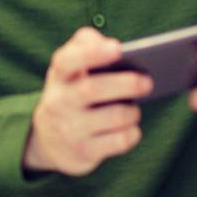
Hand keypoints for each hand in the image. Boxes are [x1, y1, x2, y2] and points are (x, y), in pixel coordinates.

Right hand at [23, 27, 152, 175]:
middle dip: (126, 84)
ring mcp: (70, 129)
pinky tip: (131, 128)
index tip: (118, 48)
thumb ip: (85, 44)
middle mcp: (60, 101)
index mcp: (59, 75)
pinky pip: (118, 142)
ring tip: (135, 109)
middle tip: (148, 82)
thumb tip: (112, 44)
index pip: (68, 60)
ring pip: (113, 117)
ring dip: (132, 111)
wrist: (48, 141)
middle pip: (93, 89)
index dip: (92, 53)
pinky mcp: (84, 152)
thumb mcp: (69, 68)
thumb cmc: (70, 92)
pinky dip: (132, 133)